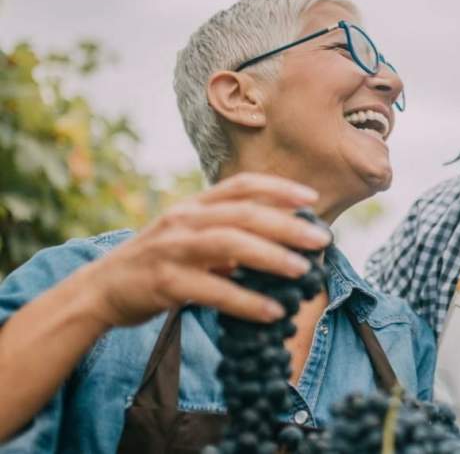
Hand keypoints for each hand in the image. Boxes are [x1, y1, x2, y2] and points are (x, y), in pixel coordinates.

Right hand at [82, 173, 331, 327]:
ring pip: (229, 245)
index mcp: (193, 206)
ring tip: (302, 272)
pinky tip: (272, 312)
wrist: (101, 289)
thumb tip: (281, 244)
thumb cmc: (157, 262)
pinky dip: (246, 302)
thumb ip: (228, 235)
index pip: (241, 186)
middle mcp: (184, 220)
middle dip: (286, 225)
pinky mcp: (164, 282)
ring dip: (271, 257)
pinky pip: (213, 291)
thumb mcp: (190, 237)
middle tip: (321, 241)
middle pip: (242, 214)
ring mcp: (172, 249)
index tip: (311, 198)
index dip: (278, 188)